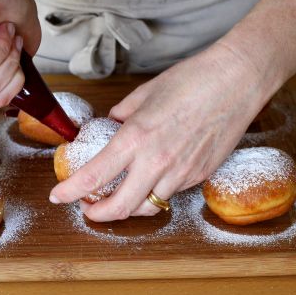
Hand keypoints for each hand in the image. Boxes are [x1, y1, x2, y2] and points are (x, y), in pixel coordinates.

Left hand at [49, 0, 295, 221]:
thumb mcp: (145, 93)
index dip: (71, 191)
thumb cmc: (192, 79)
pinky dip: (156, 191)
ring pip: (148, 206)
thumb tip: (112, 127)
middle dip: (98, 214)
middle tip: (88, 209)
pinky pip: (172, 192)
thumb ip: (123, 115)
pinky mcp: (200, 175)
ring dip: (129, 205)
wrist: (237, 80)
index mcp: (136, 137)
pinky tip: (154, 175)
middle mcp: (157, 162)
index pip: (94, 176)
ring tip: (120, 193)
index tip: (58, 195)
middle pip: (120, 207)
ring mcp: (181, 172)